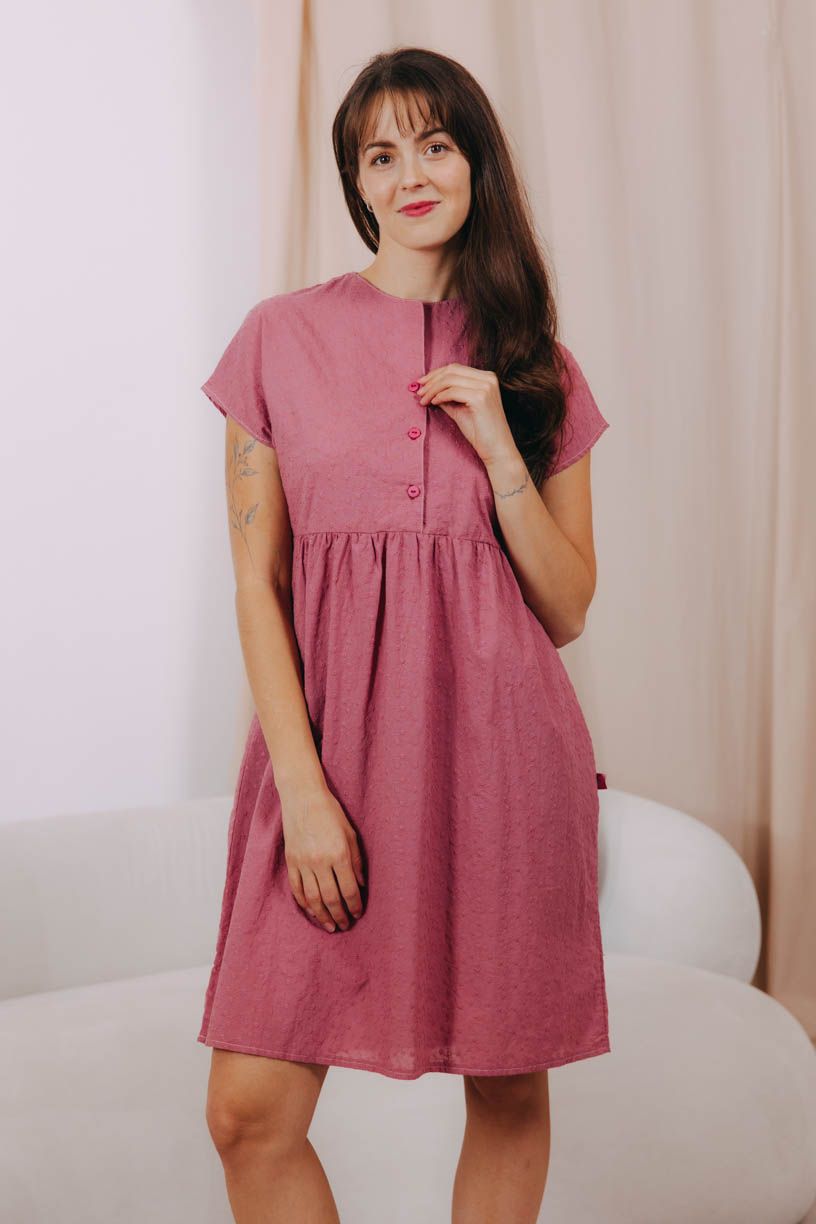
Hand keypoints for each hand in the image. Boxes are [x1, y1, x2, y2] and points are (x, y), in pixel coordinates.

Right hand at [279, 780, 365, 931]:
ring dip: (322, 916)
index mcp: (339, 854)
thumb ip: (357, 862)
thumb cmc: (331, 812)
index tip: (358, 913)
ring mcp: (303, 862)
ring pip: (313, 899)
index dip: (355, 905)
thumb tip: (361, 885)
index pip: (349, 890)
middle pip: (331, 898)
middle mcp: (320, 861)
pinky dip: (304, 904)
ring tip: (330, 926)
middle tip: (346, 926)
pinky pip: (296, 889)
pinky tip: (312, 912)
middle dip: (340, 916)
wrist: (303, 797)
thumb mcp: (350, 834)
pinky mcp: (291, 861)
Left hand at [415, 364, 519, 466]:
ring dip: (432, 389)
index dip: (436, 374)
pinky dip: (439, 396)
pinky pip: (452, 392)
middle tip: (418, 391)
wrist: (497, 450)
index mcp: (487, 378)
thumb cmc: (480, 432)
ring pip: (450, 380)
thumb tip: (428, 389)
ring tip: (423, 400)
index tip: (422, 384)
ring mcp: (486, 387)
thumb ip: (447, 397)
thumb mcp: (460, 409)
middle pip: (452, 370)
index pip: (456, 368)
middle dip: (431, 380)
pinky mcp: (480, 398)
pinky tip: (433, 403)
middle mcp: (488, 378)